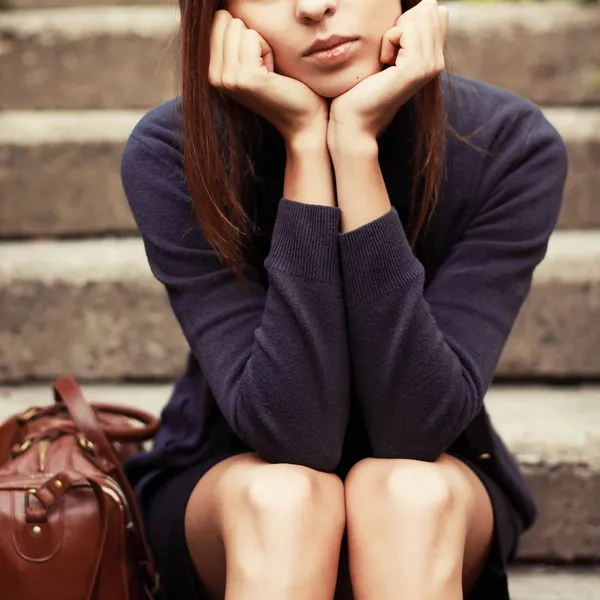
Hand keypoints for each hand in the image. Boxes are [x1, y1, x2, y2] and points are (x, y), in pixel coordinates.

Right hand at [209, 10, 328, 146]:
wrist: (302, 119)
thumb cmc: (285, 86)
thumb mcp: (253, 60)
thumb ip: (236, 40)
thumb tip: (225, 7)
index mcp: (213, 71)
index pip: (219, 21)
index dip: (245, 33)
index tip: (257, 61)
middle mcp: (214, 77)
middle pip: (228, 21)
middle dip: (253, 37)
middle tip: (265, 67)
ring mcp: (228, 79)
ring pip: (240, 27)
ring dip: (262, 44)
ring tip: (269, 71)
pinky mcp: (245, 78)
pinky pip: (254, 37)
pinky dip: (268, 50)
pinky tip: (273, 74)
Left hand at [327, 0, 448, 150]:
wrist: (354, 120)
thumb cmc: (361, 88)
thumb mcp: (387, 52)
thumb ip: (405, 32)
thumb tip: (422, 2)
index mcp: (433, 57)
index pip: (435, 12)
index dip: (408, 19)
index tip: (392, 47)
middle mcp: (437, 62)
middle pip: (429, 10)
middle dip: (401, 22)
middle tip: (387, 53)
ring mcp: (430, 66)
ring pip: (419, 17)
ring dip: (393, 31)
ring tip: (385, 59)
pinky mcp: (416, 68)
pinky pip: (405, 30)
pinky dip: (388, 40)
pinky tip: (384, 63)